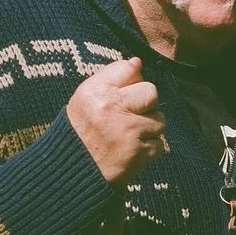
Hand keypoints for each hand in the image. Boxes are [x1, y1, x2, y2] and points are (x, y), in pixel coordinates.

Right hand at [66, 56, 165, 182]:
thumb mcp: (86, 99)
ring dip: (149, 129)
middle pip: (151, 92)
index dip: (131, 81)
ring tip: (129, 136)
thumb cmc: (82, 132)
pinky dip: (149, 149)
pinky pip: (160, 144)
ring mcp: (127, 130)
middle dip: (146, 104)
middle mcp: (111, 107)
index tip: (124, 94)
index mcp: (95, 91)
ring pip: (160, 119)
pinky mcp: (140, 152)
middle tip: (130, 117)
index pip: (129, 69)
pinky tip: (131, 151)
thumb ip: (111, 79)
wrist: (75, 172)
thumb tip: (138, 62)